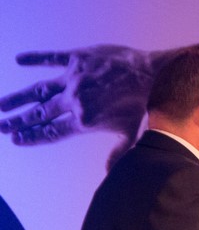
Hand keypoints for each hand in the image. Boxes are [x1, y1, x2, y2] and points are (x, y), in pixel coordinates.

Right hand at [0, 46, 153, 168]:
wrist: (153, 75)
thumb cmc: (145, 106)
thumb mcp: (132, 134)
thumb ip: (118, 153)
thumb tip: (110, 171)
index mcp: (84, 120)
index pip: (51, 132)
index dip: (32, 137)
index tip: (17, 139)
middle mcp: (74, 100)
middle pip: (39, 114)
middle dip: (18, 121)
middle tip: (1, 126)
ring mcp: (74, 78)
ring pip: (38, 90)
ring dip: (18, 97)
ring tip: (1, 105)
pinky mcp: (79, 59)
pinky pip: (52, 58)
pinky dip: (35, 58)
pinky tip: (20, 59)